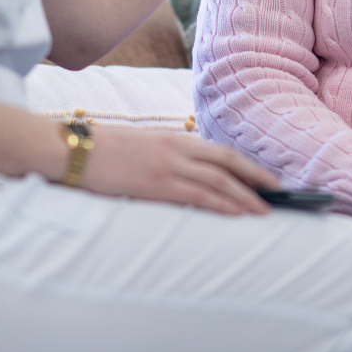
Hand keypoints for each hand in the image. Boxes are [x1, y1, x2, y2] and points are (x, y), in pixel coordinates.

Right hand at [78, 126, 277, 215]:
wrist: (74, 151)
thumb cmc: (103, 152)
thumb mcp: (143, 147)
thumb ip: (169, 157)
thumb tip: (192, 175)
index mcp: (174, 138)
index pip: (220, 152)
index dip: (246, 165)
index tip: (265, 178)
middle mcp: (176, 148)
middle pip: (228, 163)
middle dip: (256, 179)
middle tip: (277, 194)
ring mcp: (168, 165)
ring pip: (218, 181)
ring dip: (245, 197)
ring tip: (263, 211)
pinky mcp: (156, 184)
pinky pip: (198, 196)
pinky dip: (221, 204)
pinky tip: (236, 213)